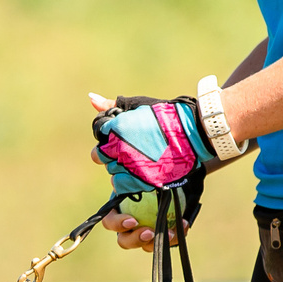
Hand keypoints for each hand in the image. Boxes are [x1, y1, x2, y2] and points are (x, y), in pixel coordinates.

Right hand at [87, 92, 205, 249]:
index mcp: (121, 189)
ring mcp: (150, 213)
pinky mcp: (170, 216)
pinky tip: (183, 228)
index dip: (114, 215)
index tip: (129, 212)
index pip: (108, 210)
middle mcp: (132, 205)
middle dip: (124, 231)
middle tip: (139, 224)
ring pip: (138, 238)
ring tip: (157, 233)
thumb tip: (91, 99)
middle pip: (119, 229)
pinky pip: (165, 236)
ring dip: (143, 240)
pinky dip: (172, 236)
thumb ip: (112, 110)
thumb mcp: (136, 116)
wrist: (194, 137)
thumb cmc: (160, 128)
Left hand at [88, 92, 208, 196]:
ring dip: (119, 165)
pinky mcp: (139, 181)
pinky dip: (124, 179)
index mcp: (117, 128)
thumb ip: (111, 105)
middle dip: (110, 151)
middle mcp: (119, 148)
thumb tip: (91, 98)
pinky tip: (135, 171)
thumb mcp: (137, 105)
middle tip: (128, 147)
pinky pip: (119, 184)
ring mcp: (129, 166)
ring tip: (137, 157)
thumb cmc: (164, 116)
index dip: (108, 134)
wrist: (191, 133)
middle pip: (100, 155)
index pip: (99, 133)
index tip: (120, 133)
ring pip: (110, 169)